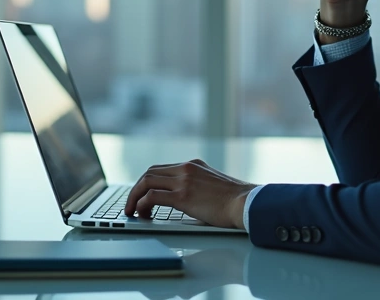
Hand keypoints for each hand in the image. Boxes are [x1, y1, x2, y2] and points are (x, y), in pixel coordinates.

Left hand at [123, 159, 257, 229]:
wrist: (247, 203)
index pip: (161, 169)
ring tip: (132, 211)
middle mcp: (186, 168)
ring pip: (146, 182)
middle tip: (131, 204)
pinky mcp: (183, 196)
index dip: (147, 181)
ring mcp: (183, 181)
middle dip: (136, 189)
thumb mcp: (214, 184)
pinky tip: (143, 214)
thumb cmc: (235, 200)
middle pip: (150, 173)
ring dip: (134, 197)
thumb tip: (187, 199)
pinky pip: (152, 196)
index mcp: (193, 165)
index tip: (142, 194)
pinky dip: (142, 204)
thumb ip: (198, 185)